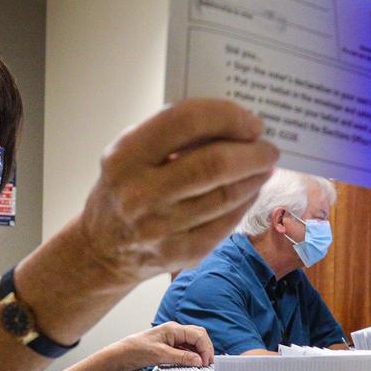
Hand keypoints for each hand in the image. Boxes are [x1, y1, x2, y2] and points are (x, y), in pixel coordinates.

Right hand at [76, 98, 278, 282]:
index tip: (249, 121)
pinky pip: (227, 223)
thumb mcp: (132, 151)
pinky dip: (245, 202)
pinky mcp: (182, 254)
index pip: (186, 121)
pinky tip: (249, 191)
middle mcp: (140, 193)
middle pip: (215, 164)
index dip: (227, 116)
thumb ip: (174, 134)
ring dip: (255, 177)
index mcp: (125, 156)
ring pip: (227, 195)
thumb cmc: (125, 187)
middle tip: (268, 147)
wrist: (103, 248)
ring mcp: (161, 229)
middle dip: (252, 152)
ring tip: (264, 166)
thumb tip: (233, 123)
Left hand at [111, 322, 214, 370]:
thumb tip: (199, 360)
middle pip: (198, 336)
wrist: (122, 354)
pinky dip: (191, 355)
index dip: (205, 348)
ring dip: (199, 353)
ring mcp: (172, 338)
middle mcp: (174, 331)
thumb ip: (181, 357)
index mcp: (173, 329)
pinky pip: (185, 348)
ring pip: (193, 342)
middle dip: (205, 349)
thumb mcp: (161, 355)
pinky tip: (191, 364)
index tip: (206, 363)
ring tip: (201, 366)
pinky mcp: (169, 346)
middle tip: (207, 364)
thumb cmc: (137, 350)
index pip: (198, 335)